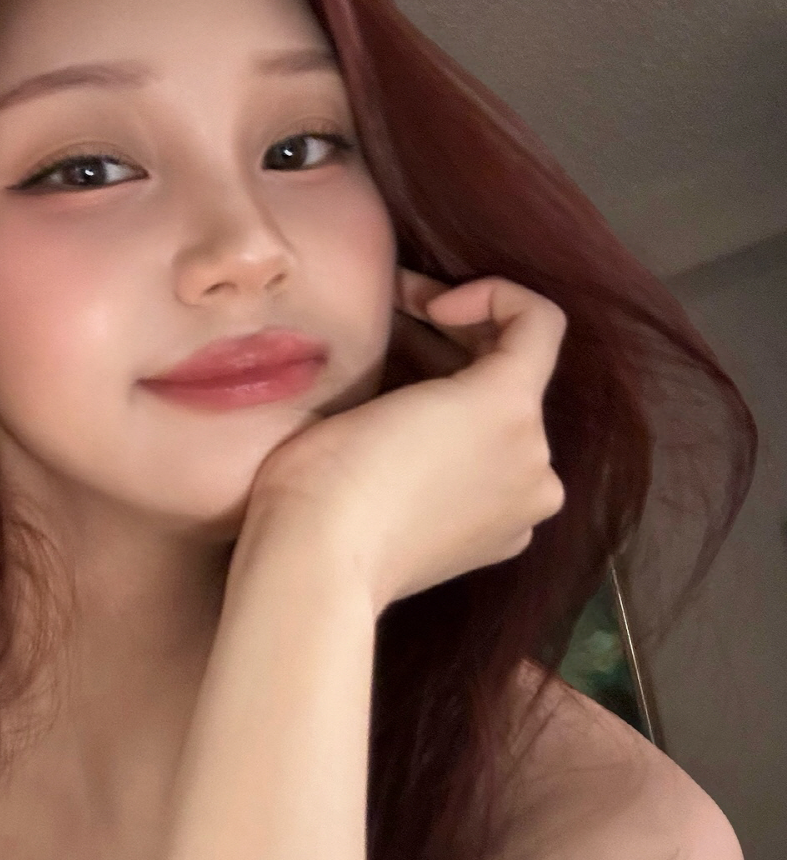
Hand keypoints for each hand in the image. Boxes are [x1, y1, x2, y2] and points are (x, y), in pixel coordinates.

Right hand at [244, 270, 569, 612]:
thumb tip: (432, 353)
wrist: (319, 564)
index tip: (431, 308)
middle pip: (518, 378)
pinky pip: (497, 479)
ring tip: (399, 400)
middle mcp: (539, 457)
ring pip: (506, 432)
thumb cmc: (330, 467)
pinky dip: (466, 458)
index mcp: (512, 406)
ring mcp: (525, 510)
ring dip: (462, 406)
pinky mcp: (500, 545)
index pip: (539, 321)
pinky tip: (413, 460)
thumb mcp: (375, 383)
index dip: (489, 294)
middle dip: (462, 346)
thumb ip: (431, 357)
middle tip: (400, 333)